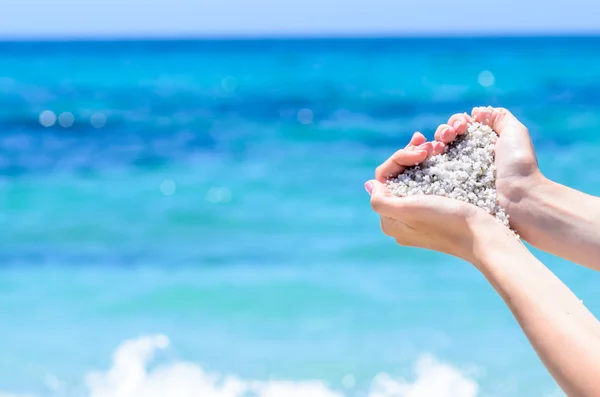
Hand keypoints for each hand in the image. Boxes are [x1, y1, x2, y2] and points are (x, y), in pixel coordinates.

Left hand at [367, 146, 496, 261]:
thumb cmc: (446, 222)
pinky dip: (433, 166)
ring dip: (423, 157)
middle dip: (412, 155)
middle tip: (430, 144)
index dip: (399, 159)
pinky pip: (428, 182)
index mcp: (390, 220)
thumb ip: (381, 201)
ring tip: (438, 146)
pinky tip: (442, 155)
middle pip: (398, 176)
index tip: (420, 152)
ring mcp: (420, 214)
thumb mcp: (408, 211)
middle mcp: (402, 218)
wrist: (483, 236)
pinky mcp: (439, 209)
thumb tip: (370, 185)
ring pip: (414, 176)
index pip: (384, 178)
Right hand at [432, 107, 542, 226]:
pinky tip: (432, 155)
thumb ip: (498, 117)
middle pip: (446, 137)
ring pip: (437, 152)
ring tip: (440, 146)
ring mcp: (459, 172)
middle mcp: (469, 156)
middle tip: (451, 135)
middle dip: (444, 130)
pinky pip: (434, 170)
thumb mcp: (515, 132)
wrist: (518, 196)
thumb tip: (476, 112)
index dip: (457, 122)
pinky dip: (428, 160)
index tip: (462, 126)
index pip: (461, 127)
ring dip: (436, 142)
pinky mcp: (451, 187)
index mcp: (482, 143)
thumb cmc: (518, 164)